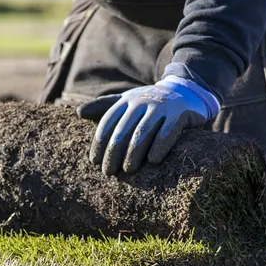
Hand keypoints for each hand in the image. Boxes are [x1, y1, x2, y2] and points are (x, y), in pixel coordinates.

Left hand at [77, 76, 219, 174]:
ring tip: (128, 170)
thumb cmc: (149, 104)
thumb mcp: (127, 102)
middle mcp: (142, 101)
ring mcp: (162, 107)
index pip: (108, 122)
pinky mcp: (180, 114)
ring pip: (143, 132)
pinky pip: (168, 132)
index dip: (99, 142)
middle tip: (108, 172)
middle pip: (123, 130)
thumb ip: (104, 107)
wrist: (186, 93)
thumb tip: (78, 112)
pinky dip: (160, 146)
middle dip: (113, 152)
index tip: (94, 161)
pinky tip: (152, 161)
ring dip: (133, 153)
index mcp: (127, 101)